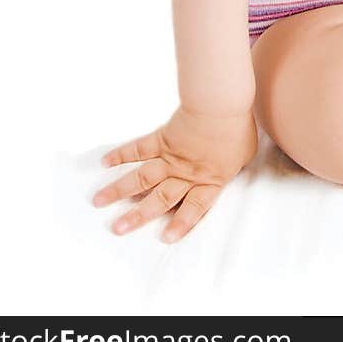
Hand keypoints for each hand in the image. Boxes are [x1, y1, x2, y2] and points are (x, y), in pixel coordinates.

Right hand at [92, 105, 258, 242]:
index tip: (165, 238)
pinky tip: (105, 162)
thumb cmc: (238, 127)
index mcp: (210, 180)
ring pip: (142, 177)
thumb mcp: (244, 154)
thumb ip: (232, 166)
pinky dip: (121, 154)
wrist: (222, 103)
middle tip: (116, 228)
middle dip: (137, 216)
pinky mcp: (161, 138)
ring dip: (119, 189)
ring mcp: (170, 157)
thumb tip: (228, 166)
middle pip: (160, 199)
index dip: (182, 223)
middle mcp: (186, 173)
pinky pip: (139, 148)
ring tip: (98, 200)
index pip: (194, 208)